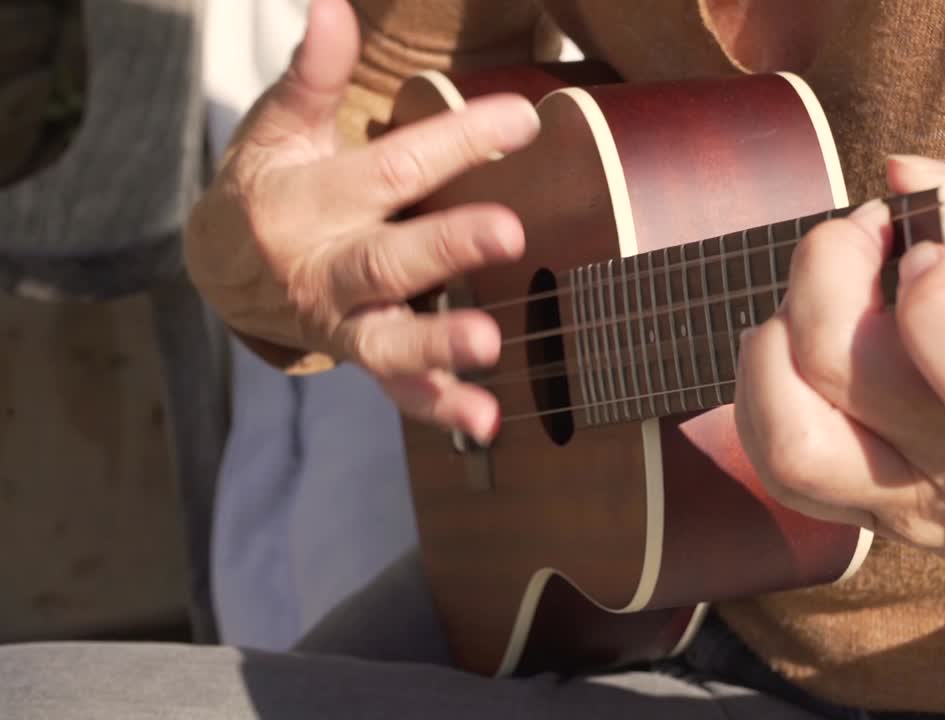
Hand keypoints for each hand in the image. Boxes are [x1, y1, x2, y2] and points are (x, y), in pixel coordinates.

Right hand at [183, 0, 538, 442]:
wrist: (222, 270)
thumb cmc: (268, 184)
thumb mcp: (279, 130)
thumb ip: (312, 77)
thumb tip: (331, 5)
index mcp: (311, 201)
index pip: (392, 168)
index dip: (457, 142)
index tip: (523, 121)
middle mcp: (325, 267)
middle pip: (388, 259)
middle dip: (447, 247)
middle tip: (506, 232)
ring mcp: (344, 322)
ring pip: (388, 341)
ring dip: (439, 347)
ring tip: (489, 346)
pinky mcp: (362, 356)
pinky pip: (398, 388)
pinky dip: (438, 407)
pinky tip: (484, 421)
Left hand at [733, 153, 944, 635]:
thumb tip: (906, 174)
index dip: (935, 299)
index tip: (932, 247)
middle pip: (841, 374)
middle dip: (827, 270)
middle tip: (863, 236)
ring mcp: (908, 506)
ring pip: (788, 439)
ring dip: (778, 344)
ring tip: (821, 303)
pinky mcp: (866, 520)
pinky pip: (778, 468)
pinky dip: (767, 392)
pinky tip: (802, 350)